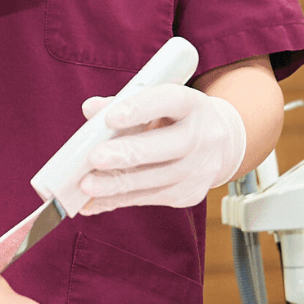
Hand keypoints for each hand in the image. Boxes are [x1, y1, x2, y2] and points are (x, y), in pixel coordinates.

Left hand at [77, 84, 246, 212]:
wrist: (217, 144)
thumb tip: (91, 109)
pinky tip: (92, 203)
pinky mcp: (190, 194)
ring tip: (85, 185)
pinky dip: (117, 201)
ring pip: (153, 180)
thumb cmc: (173, 117)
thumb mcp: (155, 102)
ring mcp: (198, 169)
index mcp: (192, 104)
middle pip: (164, 147)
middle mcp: (202, 136)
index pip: (169, 101)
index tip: (110, 117)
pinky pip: (148, 199)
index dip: (140, 109)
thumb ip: (122, 102)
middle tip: (94, 158)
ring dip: (115, 185)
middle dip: (127, 154)